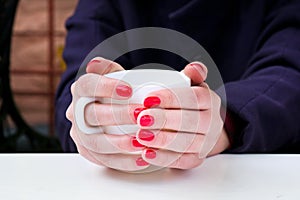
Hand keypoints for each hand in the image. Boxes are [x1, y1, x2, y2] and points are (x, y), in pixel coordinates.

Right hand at [66, 57, 151, 171]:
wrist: (110, 111)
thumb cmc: (117, 93)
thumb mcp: (116, 76)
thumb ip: (109, 68)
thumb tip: (95, 64)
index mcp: (81, 91)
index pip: (86, 86)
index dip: (105, 87)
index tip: (129, 90)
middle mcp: (76, 112)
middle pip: (91, 115)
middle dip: (117, 115)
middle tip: (140, 115)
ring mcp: (80, 134)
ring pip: (94, 142)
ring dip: (119, 143)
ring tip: (141, 142)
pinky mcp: (88, 152)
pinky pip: (102, 160)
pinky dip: (123, 161)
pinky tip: (142, 158)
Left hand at [135, 62, 229, 168]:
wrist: (203, 129)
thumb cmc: (190, 104)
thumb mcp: (193, 86)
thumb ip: (193, 75)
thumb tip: (193, 68)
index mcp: (210, 100)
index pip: (195, 97)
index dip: (172, 98)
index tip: (149, 99)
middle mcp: (212, 122)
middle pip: (191, 121)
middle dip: (164, 120)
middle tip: (141, 118)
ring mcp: (206, 143)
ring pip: (187, 143)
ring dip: (162, 140)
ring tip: (141, 136)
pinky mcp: (197, 159)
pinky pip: (182, 161)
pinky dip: (163, 158)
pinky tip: (146, 154)